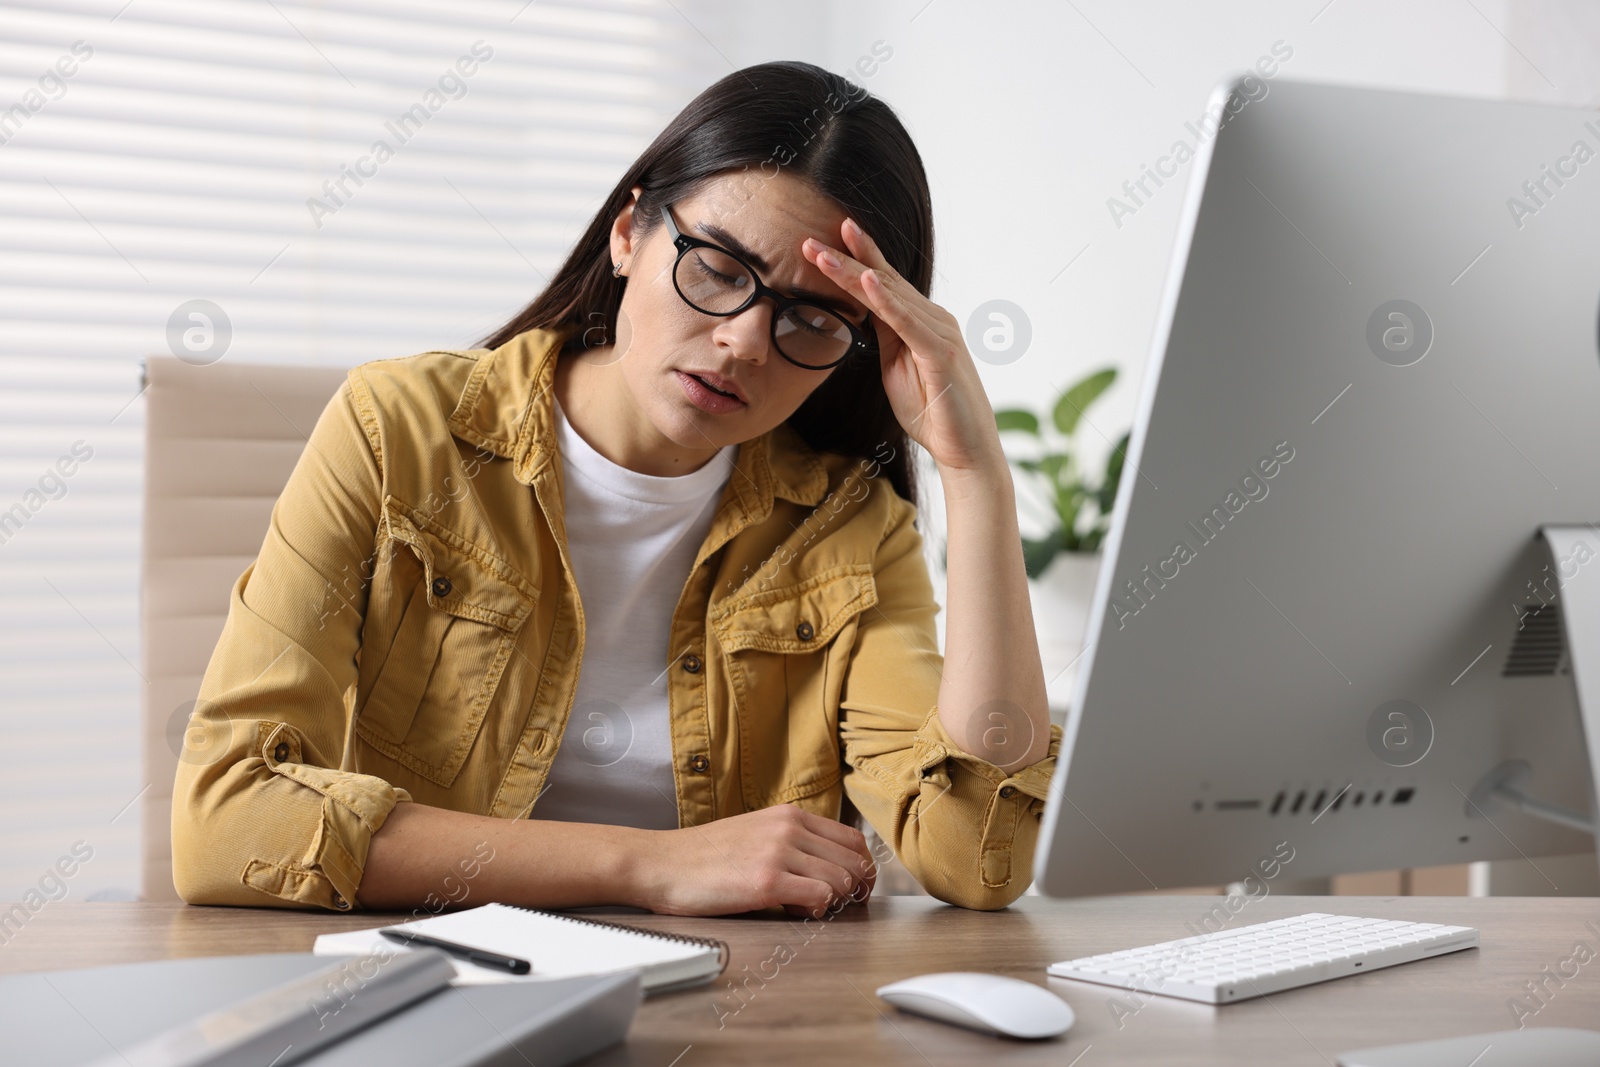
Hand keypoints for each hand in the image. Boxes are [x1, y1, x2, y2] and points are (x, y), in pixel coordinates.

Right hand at [639, 804, 875, 917]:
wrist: (660, 864)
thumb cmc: (702, 856)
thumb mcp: (755, 832)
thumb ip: (790, 841)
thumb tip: (827, 866)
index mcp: (788, 815)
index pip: (851, 838)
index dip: (862, 865)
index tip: (857, 884)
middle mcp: (788, 829)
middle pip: (854, 860)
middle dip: (858, 887)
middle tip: (846, 905)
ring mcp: (778, 853)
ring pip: (842, 879)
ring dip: (836, 900)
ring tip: (813, 908)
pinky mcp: (766, 882)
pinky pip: (820, 897)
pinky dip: (818, 910)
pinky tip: (798, 912)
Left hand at [802, 220, 1003, 476]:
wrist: (965, 449)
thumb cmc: (933, 411)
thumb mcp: (896, 367)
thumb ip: (885, 336)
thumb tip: (863, 311)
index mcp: (920, 321)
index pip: (882, 284)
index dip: (854, 261)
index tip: (821, 242)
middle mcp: (933, 318)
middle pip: (883, 282)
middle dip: (846, 259)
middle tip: (810, 240)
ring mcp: (939, 332)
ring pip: (891, 296)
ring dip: (856, 273)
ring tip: (824, 254)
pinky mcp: (941, 353)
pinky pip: (908, 323)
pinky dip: (886, 301)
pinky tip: (867, 282)